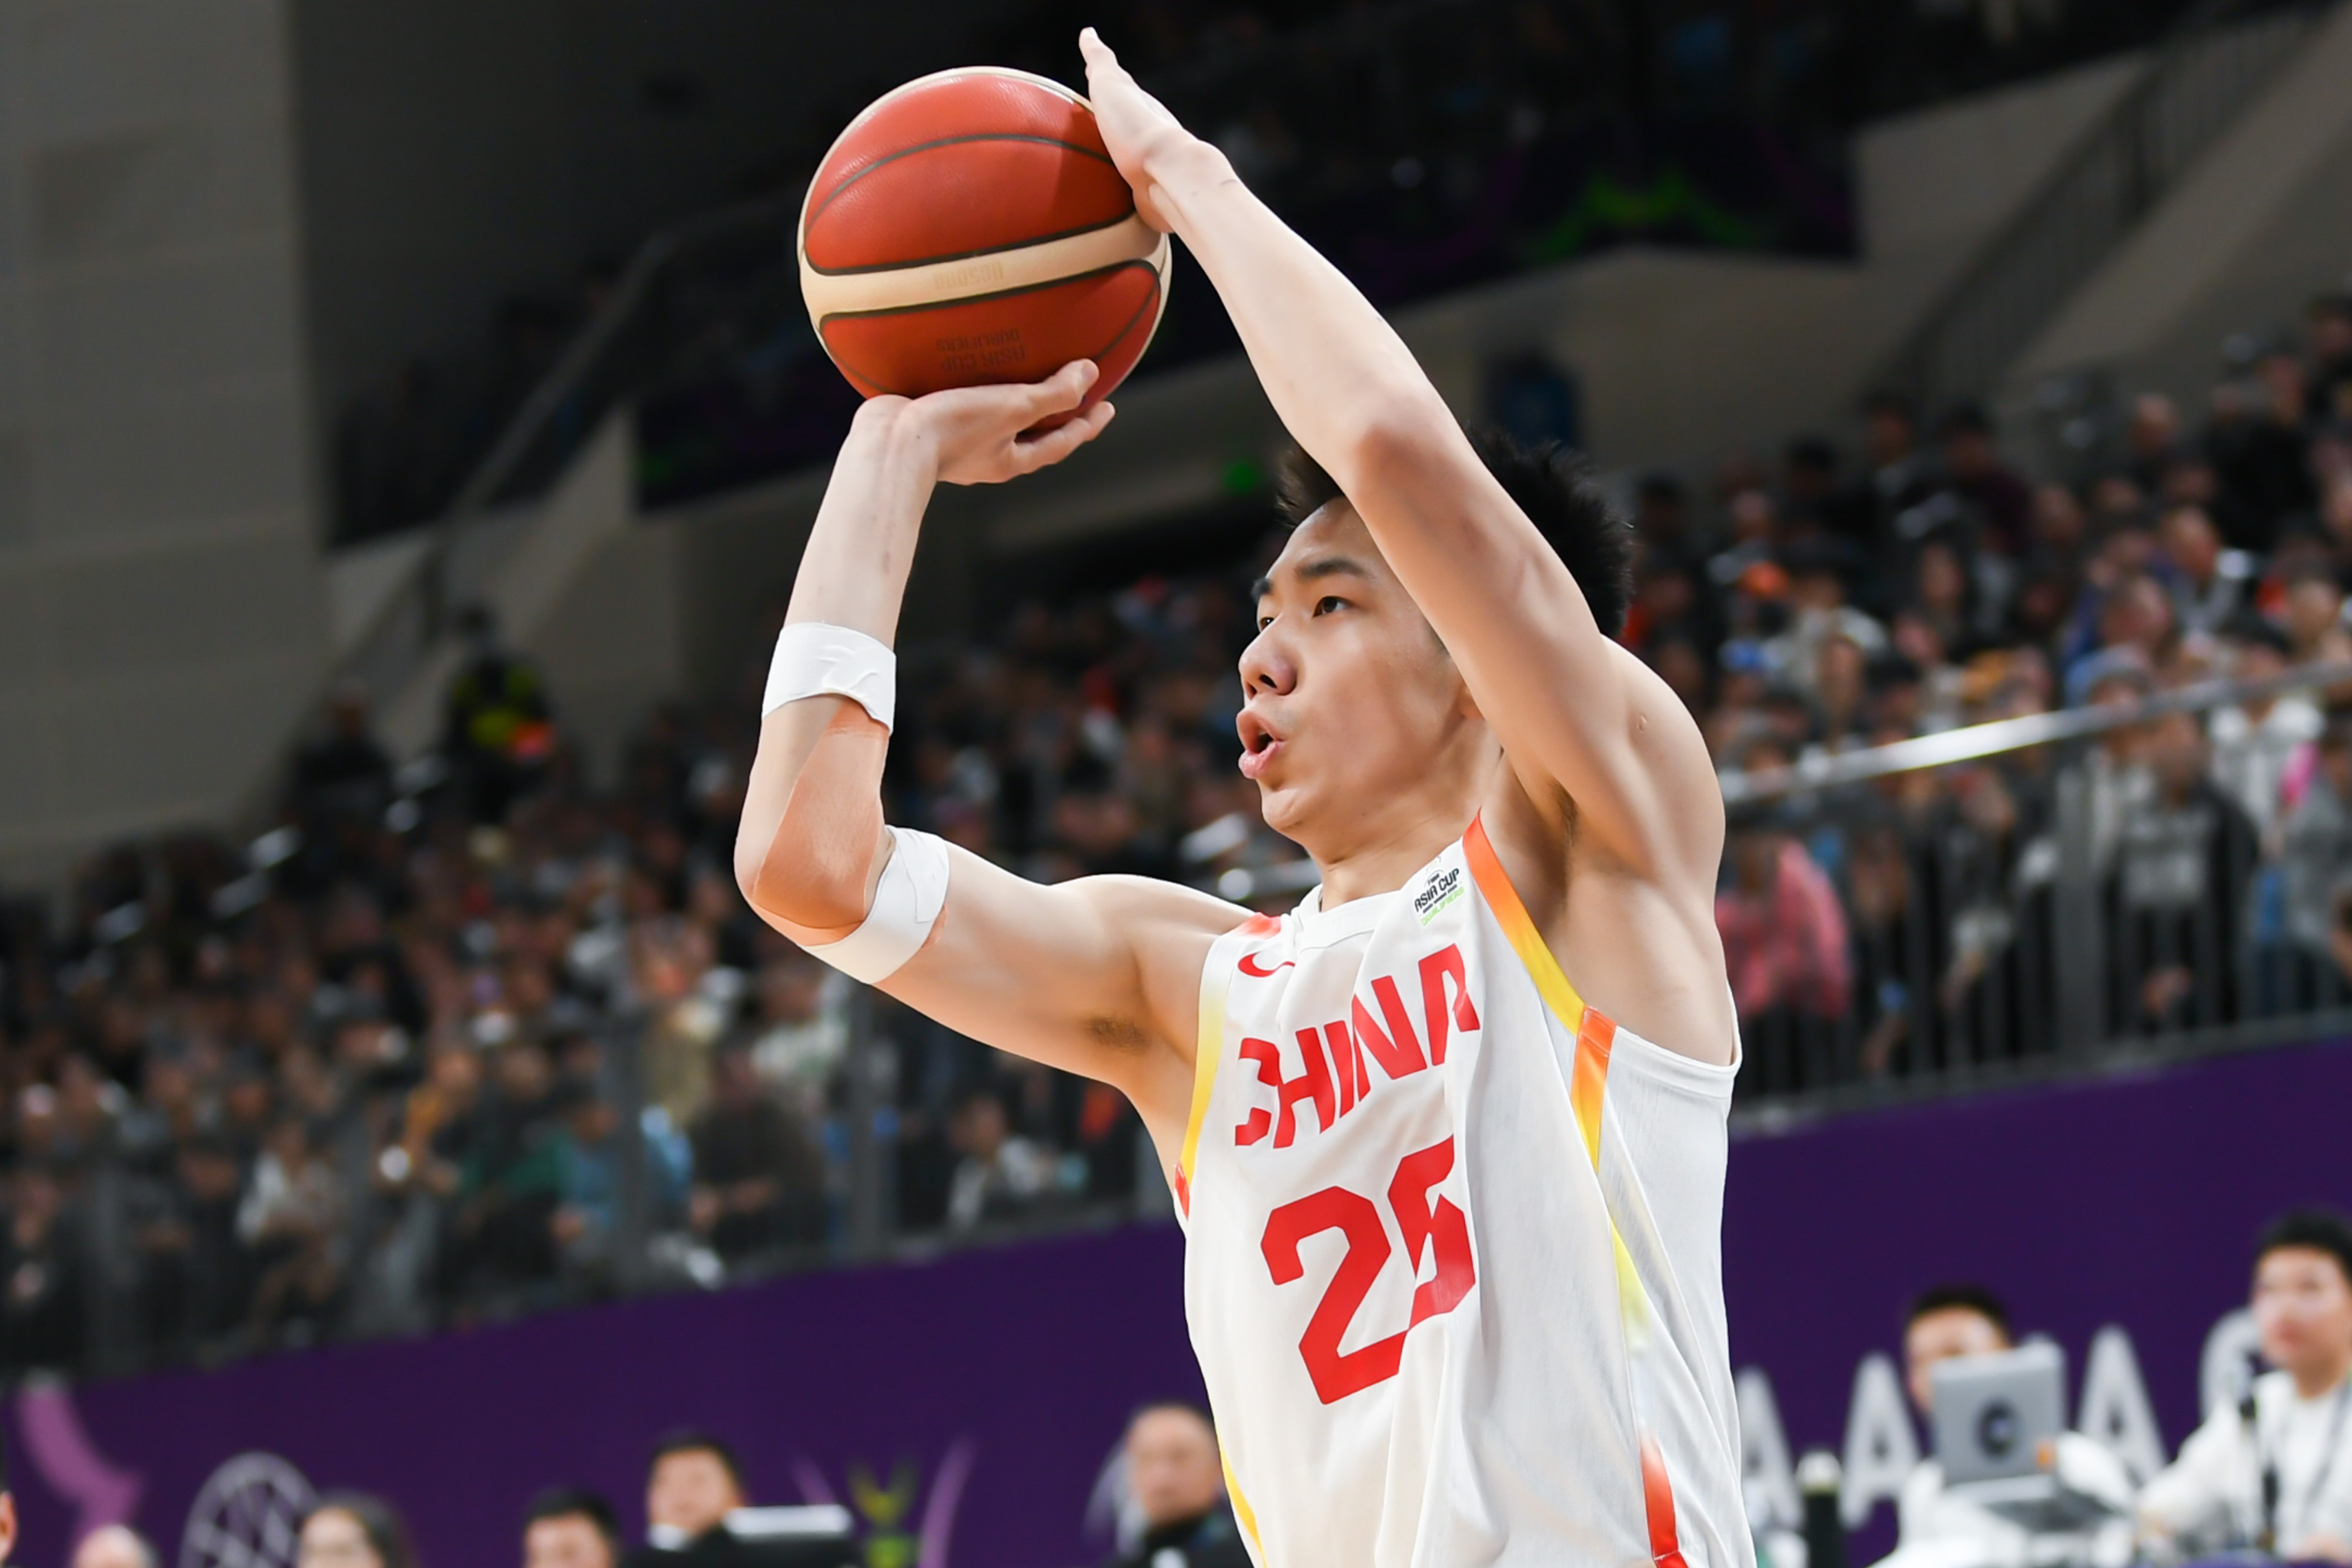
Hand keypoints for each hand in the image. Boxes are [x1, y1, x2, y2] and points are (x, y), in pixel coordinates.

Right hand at [860, 360, 1114, 486]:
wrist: (887, 443)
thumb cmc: (953, 428)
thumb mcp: (1013, 407)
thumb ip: (1053, 393)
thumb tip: (1090, 373)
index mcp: (1010, 460)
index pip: (1060, 442)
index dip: (1086, 424)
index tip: (1106, 405)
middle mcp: (986, 456)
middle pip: (1030, 434)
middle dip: (1052, 414)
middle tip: (1073, 391)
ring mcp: (957, 442)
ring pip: (995, 420)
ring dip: (1013, 400)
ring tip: (1022, 374)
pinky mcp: (931, 424)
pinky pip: (962, 403)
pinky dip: (975, 387)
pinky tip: (966, 364)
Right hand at [1078, 28, 1195, 231]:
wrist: (1168, 178)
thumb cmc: (1137, 132)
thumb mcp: (1111, 87)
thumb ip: (1100, 62)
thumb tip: (1089, 33)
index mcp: (1138, 107)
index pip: (1120, 91)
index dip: (1106, 84)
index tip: (1094, 79)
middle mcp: (1147, 134)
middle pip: (1128, 123)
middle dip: (1113, 118)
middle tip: (1097, 115)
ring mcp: (1150, 166)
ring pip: (1131, 156)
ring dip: (1119, 155)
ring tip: (1102, 157)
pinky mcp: (1149, 195)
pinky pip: (1132, 186)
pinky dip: (1123, 186)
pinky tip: (1117, 193)